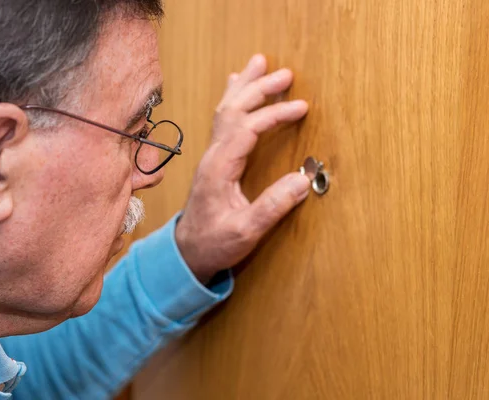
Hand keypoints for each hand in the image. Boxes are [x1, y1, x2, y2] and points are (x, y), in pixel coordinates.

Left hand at [175, 54, 310, 283]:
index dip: (274, 114)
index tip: (301, 107)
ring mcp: (211, 156)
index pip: (247, 128)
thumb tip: (302, 180)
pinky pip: (222, 120)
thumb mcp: (245, 231)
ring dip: (244, 87)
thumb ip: (273, 207)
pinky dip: (232, 99)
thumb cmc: (213, 242)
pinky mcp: (214, 160)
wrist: (187, 250)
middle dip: (259, 89)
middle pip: (234, 110)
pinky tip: (234, 87)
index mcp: (219, 169)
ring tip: (258, 63)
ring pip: (226, 111)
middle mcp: (212, 156)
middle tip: (285, 74)